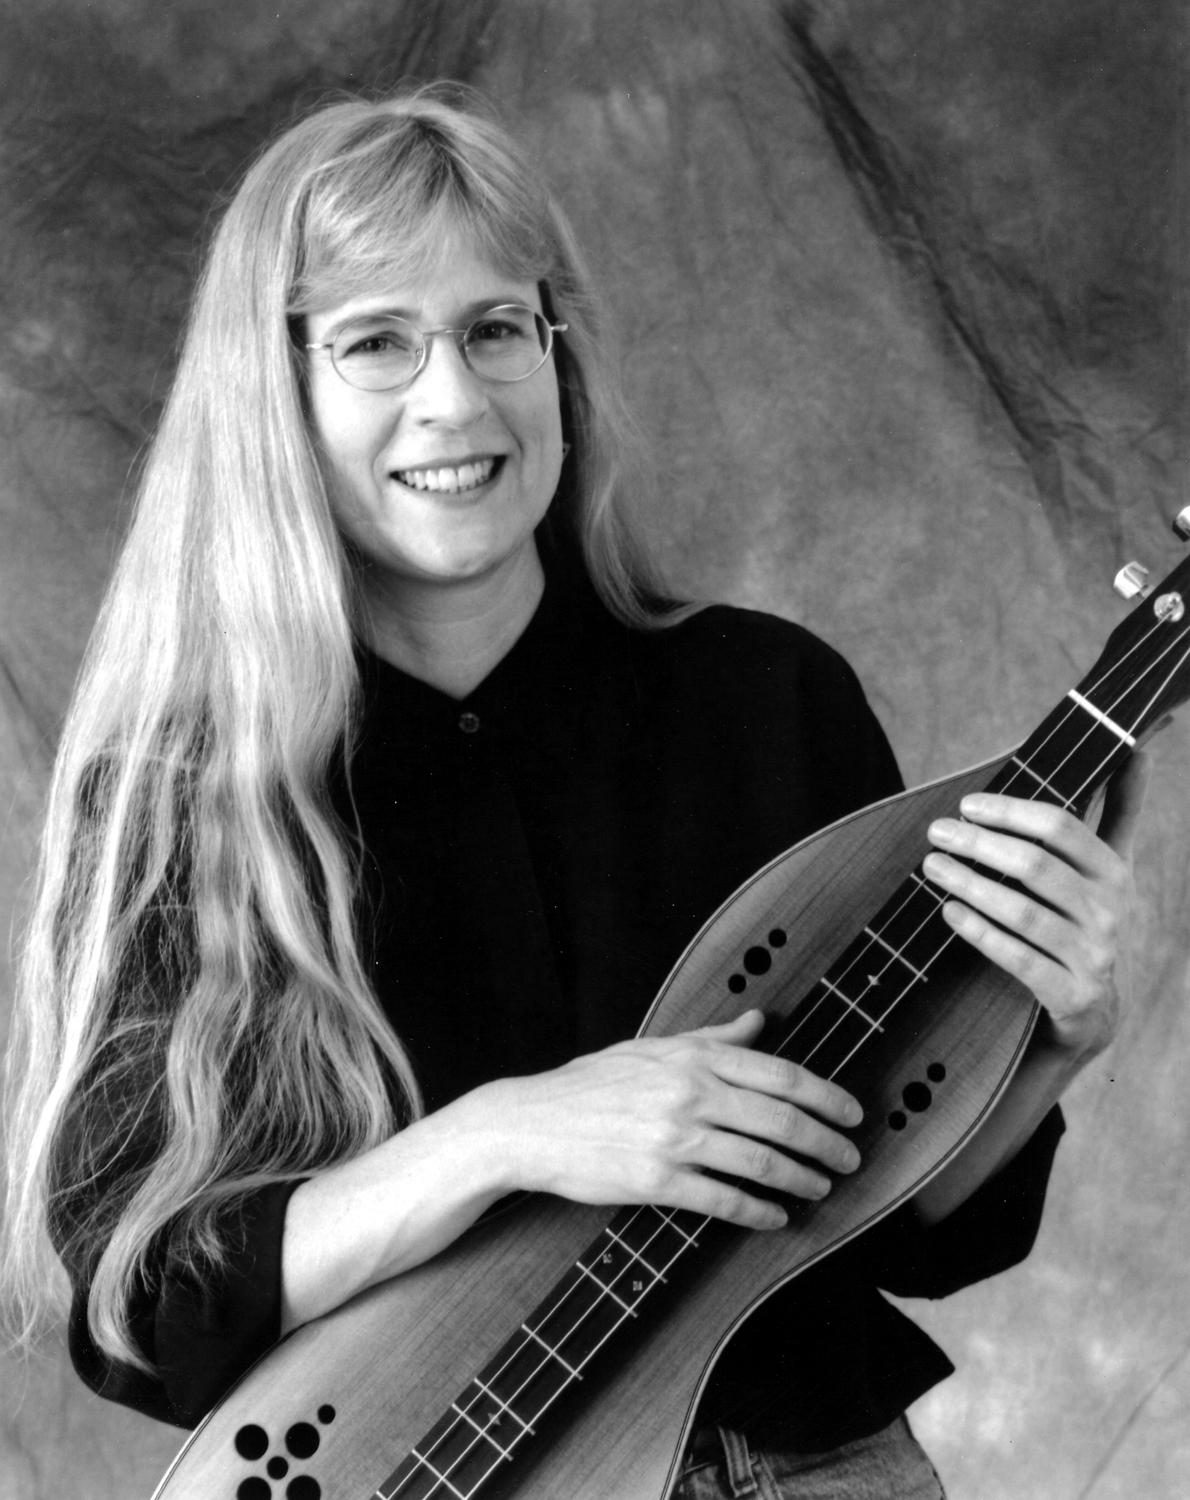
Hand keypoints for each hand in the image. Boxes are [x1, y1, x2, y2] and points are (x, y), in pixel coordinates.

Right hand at [480, 1010, 862, 1230]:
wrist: (531, 1122)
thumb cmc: (592, 1083)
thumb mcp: (652, 1047)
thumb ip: (711, 1037)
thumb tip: (759, 1020)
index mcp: (693, 1057)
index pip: (780, 1074)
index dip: (826, 1097)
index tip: (852, 1115)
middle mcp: (690, 1093)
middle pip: (781, 1121)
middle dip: (826, 1144)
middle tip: (850, 1160)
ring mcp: (674, 1138)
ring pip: (760, 1162)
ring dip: (801, 1180)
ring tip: (820, 1188)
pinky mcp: (656, 1181)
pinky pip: (723, 1200)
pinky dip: (759, 1212)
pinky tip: (776, 1217)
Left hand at [922, 752, 1148, 1061]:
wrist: (1096, 1011)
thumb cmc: (1090, 919)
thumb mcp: (1111, 866)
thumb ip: (1121, 809)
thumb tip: (1142, 748)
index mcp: (1114, 873)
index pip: (1061, 827)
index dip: (1010, 811)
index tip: (966, 804)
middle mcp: (1110, 912)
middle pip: (1035, 865)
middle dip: (978, 843)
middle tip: (936, 831)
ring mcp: (1093, 956)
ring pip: (1022, 912)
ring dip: (969, 884)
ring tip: (932, 865)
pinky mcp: (1071, 995)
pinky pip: (1018, 958)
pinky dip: (980, 932)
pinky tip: (949, 911)